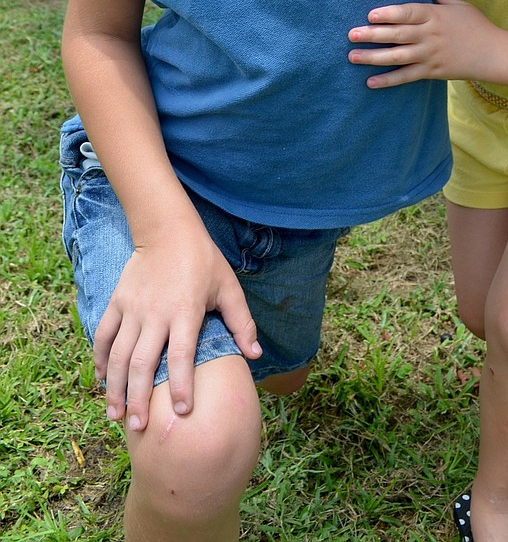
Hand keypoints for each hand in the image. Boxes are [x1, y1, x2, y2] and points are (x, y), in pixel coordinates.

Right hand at [93, 226, 261, 432]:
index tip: (182, 413)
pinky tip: (102, 380)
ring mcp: (132, 308)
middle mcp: (155, 313)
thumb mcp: (228, 287)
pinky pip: (103, 335)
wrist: (167, 229)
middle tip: (138, 429)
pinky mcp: (117, 302)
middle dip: (139, 399)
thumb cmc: (203, 260)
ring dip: (115, 388)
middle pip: (142, 363)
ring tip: (115, 416)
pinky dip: (100, 359)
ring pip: (117, 355)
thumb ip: (241, 321)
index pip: (182, 355)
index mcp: (185, 311)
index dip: (182, 385)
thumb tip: (255, 355)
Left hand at [348, 0, 495, 87]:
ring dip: (374, 57)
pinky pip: (407, 77)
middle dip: (373, 35)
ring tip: (352, 56)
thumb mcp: (459, 4)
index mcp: (435, 16)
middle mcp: (430, 35)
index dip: (390, 13)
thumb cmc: (475, 26)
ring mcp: (430, 55)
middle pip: (398, 35)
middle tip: (351, 34)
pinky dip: (389, 80)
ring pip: (398, 57)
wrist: (493, 54)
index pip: (409, 13)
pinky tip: (370, 81)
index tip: (370, 15)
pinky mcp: (431, 72)